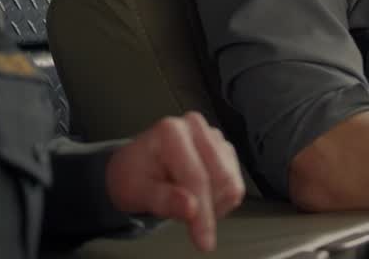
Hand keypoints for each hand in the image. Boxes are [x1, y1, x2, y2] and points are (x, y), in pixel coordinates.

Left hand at [105, 112, 244, 251]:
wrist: (135, 168)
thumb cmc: (133, 176)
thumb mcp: (136, 192)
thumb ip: (163, 199)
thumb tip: (190, 207)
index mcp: (172, 131)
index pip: (197, 177)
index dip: (203, 213)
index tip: (204, 241)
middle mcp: (195, 128)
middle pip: (221, 179)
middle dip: (208, 209)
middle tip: (187, 221)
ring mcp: (213, 137)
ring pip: (231, 183)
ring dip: (213, 205)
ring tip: (186, 203)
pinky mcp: (224, 150)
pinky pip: (235, 185)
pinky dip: (219, 201)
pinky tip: (198, 198)